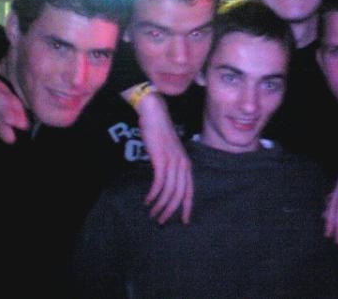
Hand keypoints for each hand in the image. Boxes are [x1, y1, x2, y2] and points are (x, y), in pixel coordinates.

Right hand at [136, 92, 193, 224]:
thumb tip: (165, 182)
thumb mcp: (169, 153)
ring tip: (152, 213)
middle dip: (170, 211)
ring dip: (160, 205)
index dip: (187, 208)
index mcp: (187, 165)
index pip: (190, 191)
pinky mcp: (161, 160)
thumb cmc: (160, 133)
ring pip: (169, 192)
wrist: (155, 115)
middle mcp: (183, 165)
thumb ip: (170, 167)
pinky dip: (153, 194)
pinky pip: (159, 183)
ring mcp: (173, 162)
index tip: (183, 222)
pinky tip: (147, 200)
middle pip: (179, 195)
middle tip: (160, 221)